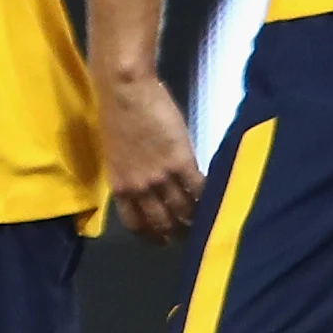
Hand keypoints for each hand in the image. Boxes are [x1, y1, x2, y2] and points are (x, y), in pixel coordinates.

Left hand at [100, 63, 203, 241]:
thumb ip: (131, 175)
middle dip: (177, 232)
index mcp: (120, 186)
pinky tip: (216, 198)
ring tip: (206, 221)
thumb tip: (148, 188)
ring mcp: (161, 177)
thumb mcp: (116, 155)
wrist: (124, 91)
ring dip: (195, 219)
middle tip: (189, 235)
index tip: (162, 241)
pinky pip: (198, 189)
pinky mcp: (181, 162)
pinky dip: (208, 197)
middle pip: (162, 222)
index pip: (136, 224)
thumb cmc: (116, 115)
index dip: (151, 236)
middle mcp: (140, 188)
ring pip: (182, 210)